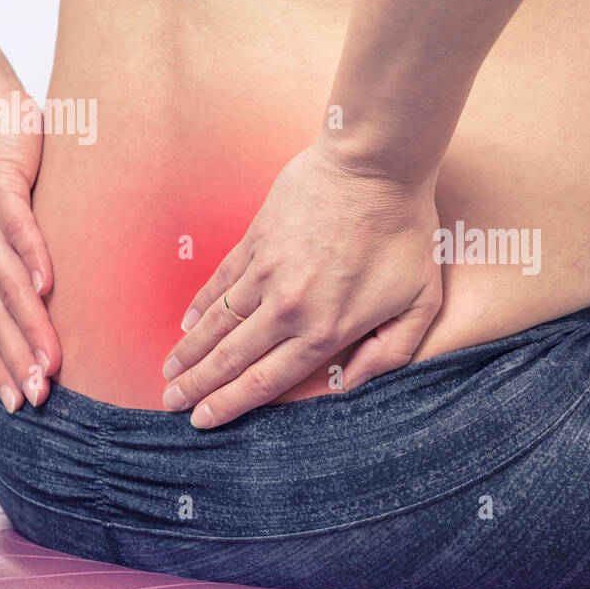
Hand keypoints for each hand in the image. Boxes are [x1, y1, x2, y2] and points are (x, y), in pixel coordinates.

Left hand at [0, 88, 59, 412]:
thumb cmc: (13, 171)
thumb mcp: (21, 228)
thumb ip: (34, 263)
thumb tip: (66, 301)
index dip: (3, 366)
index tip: (23, 404)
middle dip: (19, 361)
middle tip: (40, 396)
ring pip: (7, 284)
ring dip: (30, 325)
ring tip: (50, 358)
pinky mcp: (1, 189)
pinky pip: (18, 230)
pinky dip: (32, 259)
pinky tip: (46, 285)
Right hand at [161, 142, 443, 427]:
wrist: (375, 167)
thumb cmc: (405, 233)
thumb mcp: (420, 303)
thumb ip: (390, 353)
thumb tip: (351, 384)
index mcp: (325, 331)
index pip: (266, 380)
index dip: (231, 404)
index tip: (204, 421)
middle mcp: (287, 308)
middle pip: (231, 358)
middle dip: (197, 386)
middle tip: (172, 404)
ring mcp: (266, 272)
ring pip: (217, 323)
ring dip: (189, 351)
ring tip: (169, 372)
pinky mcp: (256, 240)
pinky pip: (220, 282)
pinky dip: (200, 306)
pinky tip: (186, 324)